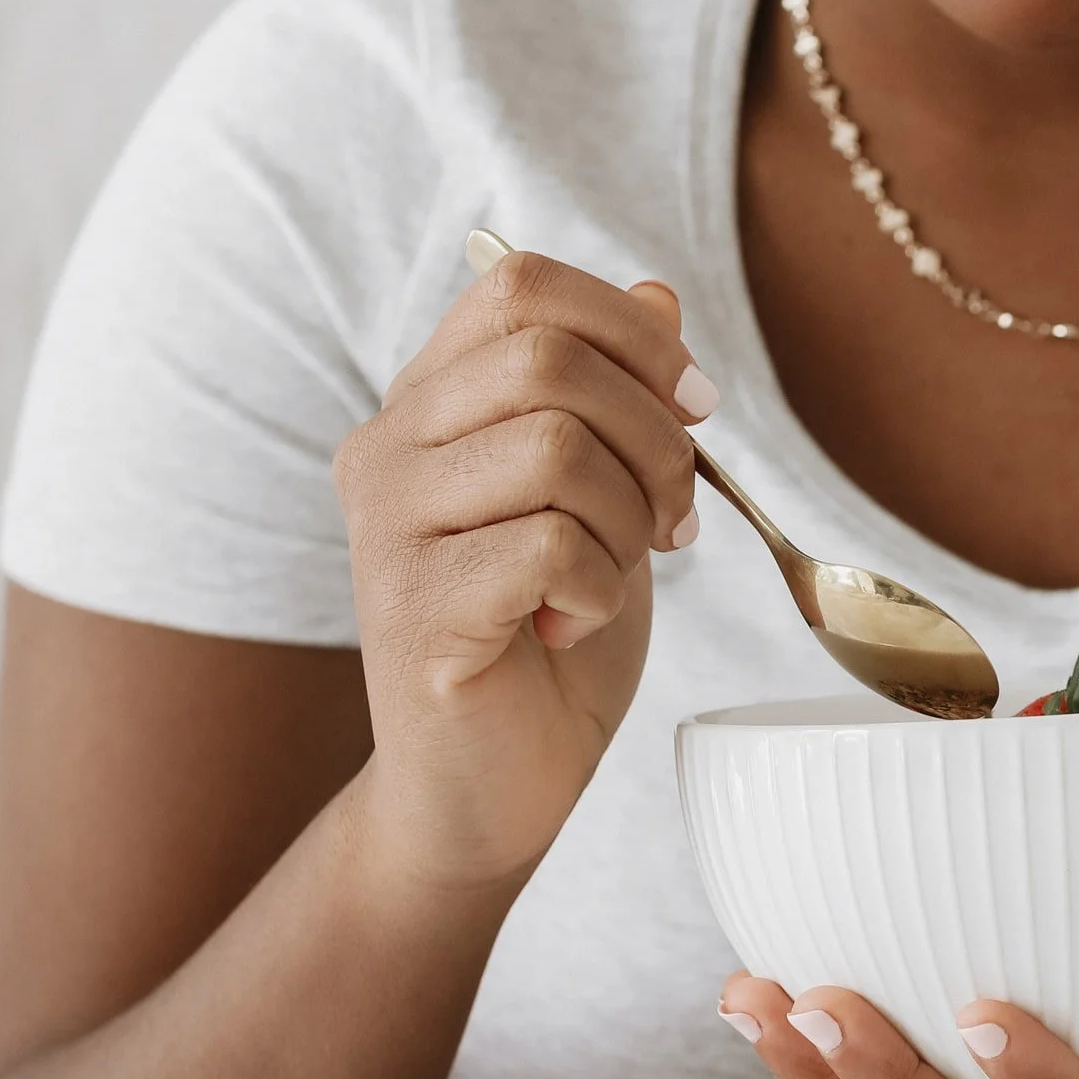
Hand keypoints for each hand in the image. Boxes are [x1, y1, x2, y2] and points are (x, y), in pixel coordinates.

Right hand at [333, 251, 719, 890]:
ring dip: (629, 522)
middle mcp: (386, 448)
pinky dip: (600, 589)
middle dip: (652, 437)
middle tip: (672, 520)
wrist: (489, 792)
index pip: (520, 286)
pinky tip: (572, 625)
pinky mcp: (414, 609)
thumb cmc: (547, 648)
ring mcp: (388, 527)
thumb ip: (618, 403)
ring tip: (613, 579)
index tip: (693, 409)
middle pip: (546, 359)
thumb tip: (660, 294)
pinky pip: (550, 546)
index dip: (632, 332)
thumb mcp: (603, 505)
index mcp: (427, 406)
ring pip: (556, 448)